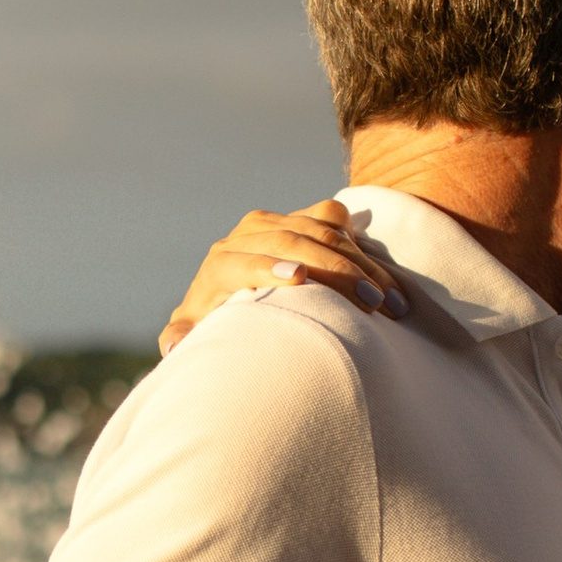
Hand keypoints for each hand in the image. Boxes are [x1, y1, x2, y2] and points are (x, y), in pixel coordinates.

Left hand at [159, 200, 407, 357]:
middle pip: (292, 243)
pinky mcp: (302, 215)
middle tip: (371, 304)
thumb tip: (172, 346)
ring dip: (360, 264)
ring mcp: (278, 220)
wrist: (231, 286)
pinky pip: (334, 217)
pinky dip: (360, 243)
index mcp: (220, 264)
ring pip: (321, 230)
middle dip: (335, 271)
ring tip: (389, 301)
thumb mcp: (193, 332)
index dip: (268, 268)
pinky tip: (383, 279)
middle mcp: (246, 234)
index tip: (300, 279)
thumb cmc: (214, 320)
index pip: (243, 262)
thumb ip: (180, 338)